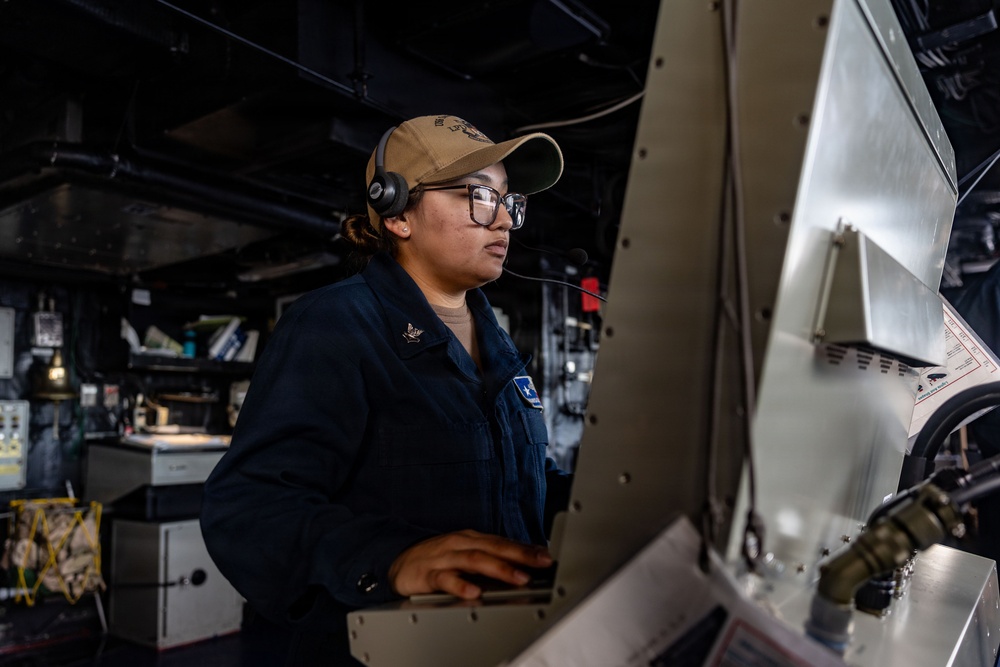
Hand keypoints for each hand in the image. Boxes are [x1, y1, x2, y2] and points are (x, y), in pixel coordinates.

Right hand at [388, 529, 552, 598]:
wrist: (399, 561)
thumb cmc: (438, 558)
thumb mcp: (466, 553)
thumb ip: (492, 557)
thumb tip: (524, 563)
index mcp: (472, 539)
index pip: (503, 542)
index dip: (526, 549)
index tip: (547, 556)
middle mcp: (460, 545)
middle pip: (493, 547)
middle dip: (519, 555)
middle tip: (541, 564)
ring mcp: (444, 558)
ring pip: (474, 560)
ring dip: (498, 569)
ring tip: (518, 578)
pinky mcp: (427, 573)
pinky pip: (445, 579)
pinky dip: (460, 585)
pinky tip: (473, 592)